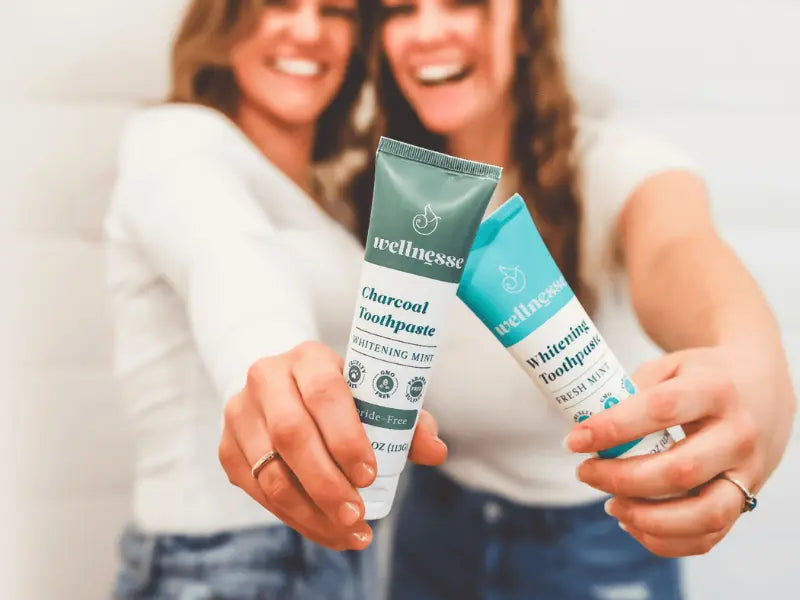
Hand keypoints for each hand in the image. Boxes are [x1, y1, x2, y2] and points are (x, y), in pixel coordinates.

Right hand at [219, 341, 447, 550]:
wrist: (282, 386)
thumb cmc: (339, 394)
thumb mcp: (371, 395)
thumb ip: (406, 420)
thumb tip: (436, 450)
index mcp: (308, 357)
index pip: (325, 392)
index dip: (347, 436)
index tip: (371, 474)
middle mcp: (266, 378)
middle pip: (291, 434)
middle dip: (327, 482)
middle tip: (358, 515)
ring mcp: (240, 413)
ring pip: (270, 470)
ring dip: (310, 510)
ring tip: (346, 531)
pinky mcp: (228, 447)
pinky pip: (257, 490)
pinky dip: (293, 516)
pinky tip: (323, 529)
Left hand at [566, 345, 795, 556]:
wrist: (759, 392)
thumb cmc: (700, 378)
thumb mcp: (670, 367)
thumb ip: (631, 392)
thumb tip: (586, 427)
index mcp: (714, 390)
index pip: (660, 410)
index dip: (612, 428)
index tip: (574, 440)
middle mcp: (738, 435)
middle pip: (679, 471)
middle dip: (621, 478)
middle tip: (585, 472)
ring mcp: (746, 472)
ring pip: (702, 514)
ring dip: (646, 517)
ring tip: (610, 504)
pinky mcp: (744, 500)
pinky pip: (707, 536)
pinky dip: (665, 540)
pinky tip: (633, 521)